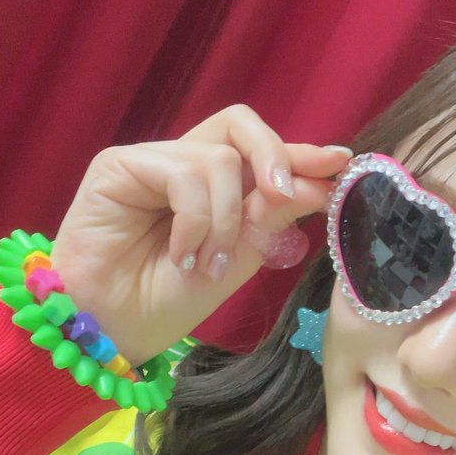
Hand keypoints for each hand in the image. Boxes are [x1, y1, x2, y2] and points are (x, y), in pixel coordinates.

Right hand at [50, 105, 350, 365]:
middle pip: (240, 125)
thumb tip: (318, 183)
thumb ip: (272, 216)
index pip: (262, 154)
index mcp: (216, 187)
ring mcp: (152, 162)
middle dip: (274, 155)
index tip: (340, 163)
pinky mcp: (120, 165)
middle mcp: (185, 166)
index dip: (302, 154)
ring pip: (220, 161)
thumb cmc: (168, 300)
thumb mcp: (239, 258)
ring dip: (225, 221)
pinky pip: (183, 176)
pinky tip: (182, 255)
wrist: (115, 328)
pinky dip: (195, 221)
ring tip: (206, 264)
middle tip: (284, 195)